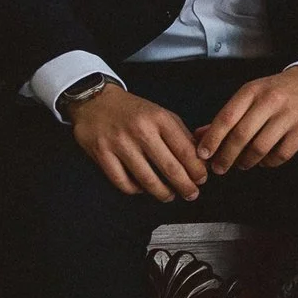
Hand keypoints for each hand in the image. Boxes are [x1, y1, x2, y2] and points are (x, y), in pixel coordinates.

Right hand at [71, 87, 206, 201]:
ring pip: (147, 179)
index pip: (185, 150)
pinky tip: (143, 189)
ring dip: (162, 193)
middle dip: (185, 186)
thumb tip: (199, 160)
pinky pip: (123, 182)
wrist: (95, 100)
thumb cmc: (133, 111)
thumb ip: (180, 135)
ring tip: (170, 196)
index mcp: (159, 118)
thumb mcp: (161, 114)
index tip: (202, 179)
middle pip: (169, 167)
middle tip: (192, 194)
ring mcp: (119, 143)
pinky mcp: (102, 153)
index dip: (197, 169)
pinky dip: (135, 190)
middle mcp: (141, 130)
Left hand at [195, 65, 297, 173]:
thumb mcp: (250, 96)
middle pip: (242, 135)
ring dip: (246, 162)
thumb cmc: (276, 92)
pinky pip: (281, 154)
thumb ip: (226, 117)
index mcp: (252, 91)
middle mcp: (270, 100)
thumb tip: (199, 137)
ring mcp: (289, 115)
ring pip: (260, 147)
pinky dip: (268, 163)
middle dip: (226, 156)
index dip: (212, 139)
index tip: (203, 155)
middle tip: (219, 168)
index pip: (227, 117)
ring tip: (241, 165)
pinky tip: (263, 161)